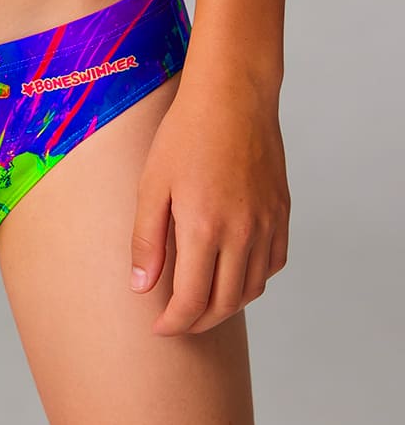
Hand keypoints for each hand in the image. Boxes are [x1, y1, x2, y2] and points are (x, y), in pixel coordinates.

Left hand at [129, 70, 289, 335]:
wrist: (233, 96)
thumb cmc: (186, 134)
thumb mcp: (152, 183)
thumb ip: (146, 239)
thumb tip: (141, 287)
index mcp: (205, 228)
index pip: (193, 301)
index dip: (174, 322)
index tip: (159, 328)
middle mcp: (242, 234)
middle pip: (225, 303)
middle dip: (199, 321)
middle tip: (178, 321)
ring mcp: (267, 225)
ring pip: (252, 288)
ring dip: (227, 304)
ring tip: (202, 301)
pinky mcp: (282, 213)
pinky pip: (273, 264)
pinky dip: (254, 279)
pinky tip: (234, 272)